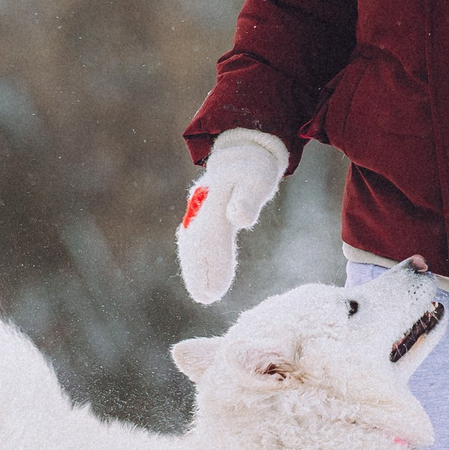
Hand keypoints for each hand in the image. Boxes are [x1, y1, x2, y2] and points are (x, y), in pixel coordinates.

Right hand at [176, 129, 287, 302]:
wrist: (242, 151)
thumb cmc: (254, 169)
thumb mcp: (257, 180)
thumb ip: (247, 199)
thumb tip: (238, 217)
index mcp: (215, 202)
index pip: (211, 239)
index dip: (213, 265)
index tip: (215, 290)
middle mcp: (202, 207)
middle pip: (195, 244)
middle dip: (198, 272)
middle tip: (205, 298)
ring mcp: (199, 210)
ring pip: (191, 243)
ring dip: (194, 268)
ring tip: (201, 293)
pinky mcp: (202, 213)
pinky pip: (194, 239)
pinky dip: (195, 258)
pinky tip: (201, 274)